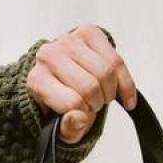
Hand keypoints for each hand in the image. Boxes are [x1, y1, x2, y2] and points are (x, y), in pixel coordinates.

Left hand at [25, 24, 136, 143]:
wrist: (62, 80)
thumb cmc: (61, 104)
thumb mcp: (61, 128)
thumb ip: (68, 129)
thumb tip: (80, 118)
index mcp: (37, 81)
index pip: (72, 103)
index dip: (85, 115)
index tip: (85, 116)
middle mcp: (49, 56)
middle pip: (91, 87)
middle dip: (98, 103)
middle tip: (94, 106)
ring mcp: (68, 41)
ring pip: (105, 72)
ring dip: (110, 92)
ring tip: (102, 96)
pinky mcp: (88, 32)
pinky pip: (116, 61)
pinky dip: (124, 82)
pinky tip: (123, 95)